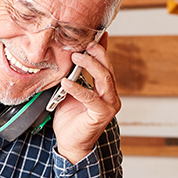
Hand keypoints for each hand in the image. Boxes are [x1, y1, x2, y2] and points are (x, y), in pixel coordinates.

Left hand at [51, 36, 119, 163]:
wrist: (70, 143)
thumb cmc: (70, 118)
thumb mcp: (71, 91)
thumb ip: (74, 76)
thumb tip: (69, 56)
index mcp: (106, 89)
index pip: (106, 64)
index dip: (101, 49)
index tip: (95, 34)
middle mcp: (111, 96)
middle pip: (107, 69)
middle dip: (96, 54)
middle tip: (83, 44)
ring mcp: (109, 105)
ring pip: (104, 79)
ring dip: (90, 65)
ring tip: (76, 57)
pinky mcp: (101, 114)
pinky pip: (91, 97)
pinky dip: (78, 88)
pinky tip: (66, 83)